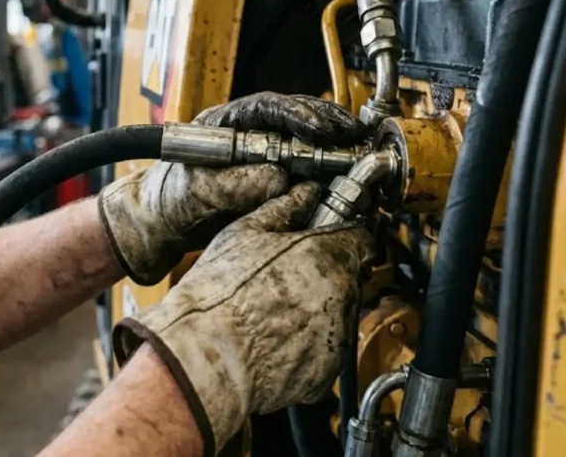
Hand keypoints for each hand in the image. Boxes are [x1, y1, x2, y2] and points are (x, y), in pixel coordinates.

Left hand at [98, 93, 364, 284]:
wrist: (157, 230)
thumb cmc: (165, 203)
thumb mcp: (193, 194)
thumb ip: (231, 186)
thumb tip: (276, 179)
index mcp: (222, 125)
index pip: (265, 108)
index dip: (297, 114)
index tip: (321, 129)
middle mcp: (246, 135)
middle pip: (293, 118)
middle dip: (326, 123)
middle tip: (353, 134)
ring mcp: (260, 156)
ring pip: (303, 141)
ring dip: (332, 145)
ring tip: (358, 150)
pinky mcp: (271, 180)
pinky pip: (303, 170)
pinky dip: (327, 172)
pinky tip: (346, 176)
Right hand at [112, 182, 372, 453]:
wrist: (206, 357)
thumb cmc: (220, 296)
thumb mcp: (244, 234)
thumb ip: (283, 208)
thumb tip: (302, 194)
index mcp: (327, 256)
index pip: (359, 237)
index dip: (340, 234)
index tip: (325, 237)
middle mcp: (342, 296)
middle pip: (349, 276)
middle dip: (325, 272)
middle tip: (287, 275)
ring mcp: (337, 336)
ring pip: (338, 312)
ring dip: (317, 307)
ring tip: (274, 308)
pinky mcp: (326, 371)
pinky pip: (326, 348)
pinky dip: (308, 342)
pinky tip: (274, 336)